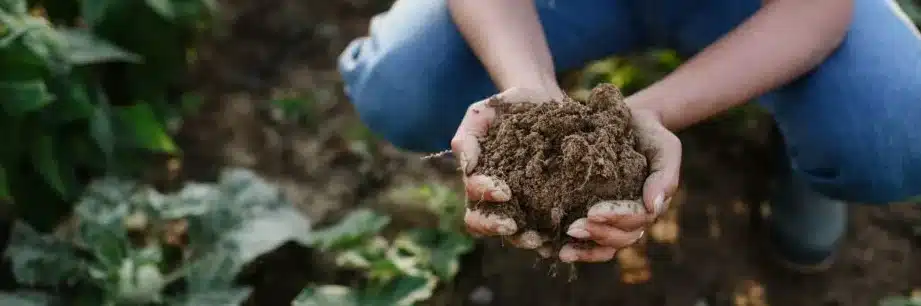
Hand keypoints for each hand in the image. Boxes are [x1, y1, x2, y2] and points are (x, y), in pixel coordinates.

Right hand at [451, 87, 564, 253]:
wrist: (543, 99)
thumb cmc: (508, 107)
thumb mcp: (482, 114)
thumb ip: (468, 137)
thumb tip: (468, 167)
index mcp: (479, 181)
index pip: (473, 198)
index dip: (485, 198)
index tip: (503, 190)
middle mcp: (497, 199)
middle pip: (485, 225)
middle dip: (496, 227)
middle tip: (513, 226)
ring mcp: (522, 204)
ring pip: (515, 234)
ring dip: (524, 239)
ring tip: (541, 239)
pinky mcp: (548, 204)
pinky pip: (547, 228)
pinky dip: (553, 238)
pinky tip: (562, 240)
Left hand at [558, 106, 681, 262]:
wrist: (630, 121)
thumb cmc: (649, 134)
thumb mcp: (665, 147)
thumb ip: (665, 175)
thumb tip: (654, 208)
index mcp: (650, 204)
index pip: (637, 219)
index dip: (616, 218)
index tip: (593, 212)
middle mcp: (634, 217)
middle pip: (621, 237)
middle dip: (598, 234)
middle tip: (573, 228)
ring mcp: (616, 219)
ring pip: (607, 245)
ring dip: (587, 249)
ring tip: (564, 250)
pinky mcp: (596, 216)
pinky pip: (593, 241)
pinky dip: (579, 250)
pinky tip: (559, 251)